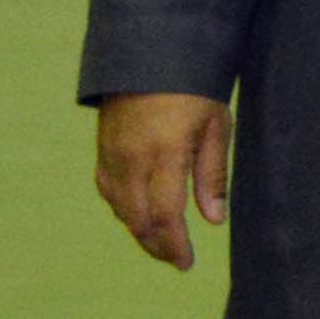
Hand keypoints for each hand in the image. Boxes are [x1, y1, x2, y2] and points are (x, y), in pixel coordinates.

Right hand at [93, 93, 228, 269]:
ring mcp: (112, 156)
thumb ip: (213, 176)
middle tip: (177, 260)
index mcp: (165, 155)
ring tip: (163, 243)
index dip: (174, 246)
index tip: (186, 264)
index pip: (165, 216)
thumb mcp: (217, 126)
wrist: (150, 54)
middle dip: (157, 246)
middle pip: (138, 220)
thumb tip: (214, 221)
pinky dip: (123, 209)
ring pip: (120, 209)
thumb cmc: (194, 89)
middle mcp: (132, 160)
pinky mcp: (102, 150)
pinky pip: (108, 191)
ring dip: (139, 231)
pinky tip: (139, 215)